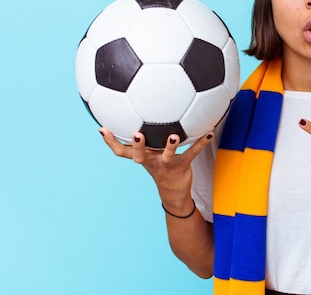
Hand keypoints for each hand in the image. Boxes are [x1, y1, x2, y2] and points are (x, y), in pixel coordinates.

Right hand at [99, 128, 213, 205]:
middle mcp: (151, 161)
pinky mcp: (182, 166)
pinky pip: (192, 153)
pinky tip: (208, 133)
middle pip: (140, 156)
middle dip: (137, 146)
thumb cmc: (158, 166)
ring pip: (167, 156)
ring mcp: (167, 165)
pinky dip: (201, 143)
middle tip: (136, 134)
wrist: (173, 191)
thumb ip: (137, 141)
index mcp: (142, 157)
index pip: (122, 151)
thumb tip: (128, 118)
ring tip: (173, 136)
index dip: (111, 142)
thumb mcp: (145, 155)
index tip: (102, 129)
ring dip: (170, 146)